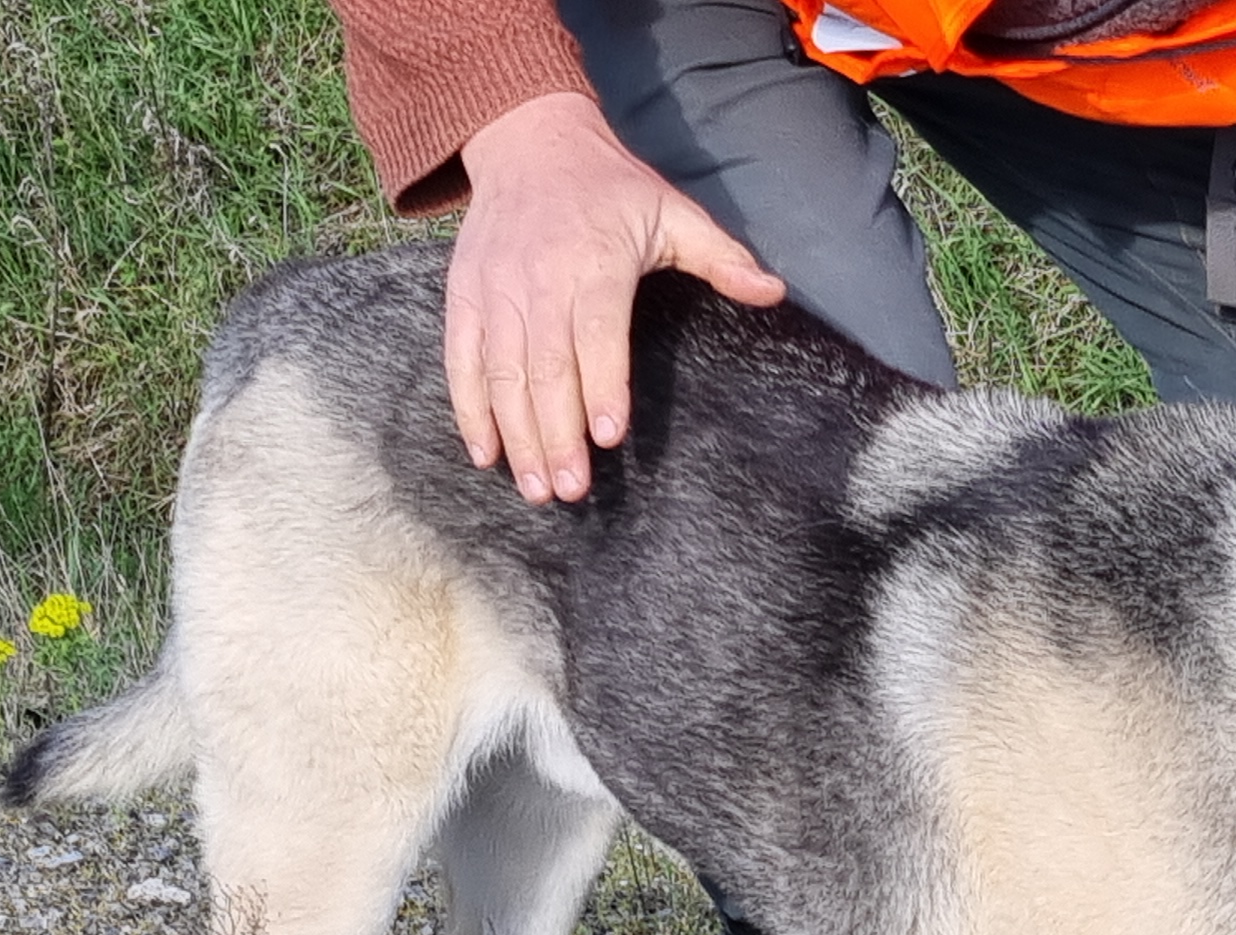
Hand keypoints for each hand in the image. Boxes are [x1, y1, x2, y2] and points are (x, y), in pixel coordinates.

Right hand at [447, 91, 785, 502]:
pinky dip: (469, 409)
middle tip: (571, 490)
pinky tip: (486, 454)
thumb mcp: (673, 211)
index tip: (609, 437)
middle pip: (544, 368)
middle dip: (556, 434)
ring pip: (502, 373)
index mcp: (594, 262)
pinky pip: (461, 360)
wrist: (528, 143)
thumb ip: (722, 258)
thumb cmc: (610, 186)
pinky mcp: (465, 296)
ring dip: (517, 436)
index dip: (602, 386)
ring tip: (536, 488)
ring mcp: (495, 290)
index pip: (596, 334)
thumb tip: (775, 293)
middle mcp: (539, 280)